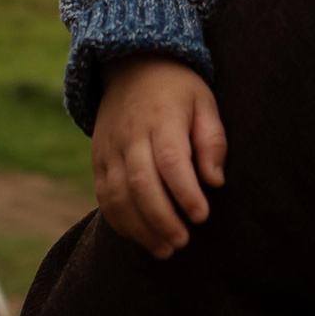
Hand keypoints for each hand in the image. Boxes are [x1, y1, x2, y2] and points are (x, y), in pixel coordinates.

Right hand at [91, 57, 227, 257]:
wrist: (131, 66)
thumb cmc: (178, 89)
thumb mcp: (204, 102)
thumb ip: (212, 140)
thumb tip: (215, 181)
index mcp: (161, 118)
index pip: (170, 159)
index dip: (185, 191)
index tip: (202, 215)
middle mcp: (130, 135)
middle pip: (140, 183)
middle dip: (162, 218)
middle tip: (183, 241)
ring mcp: (110, 149)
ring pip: (117, 196)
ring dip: (140, 228)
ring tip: (166, 249)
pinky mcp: (98, 160)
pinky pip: (104, 197)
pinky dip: (120, 222)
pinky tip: (142, 238)